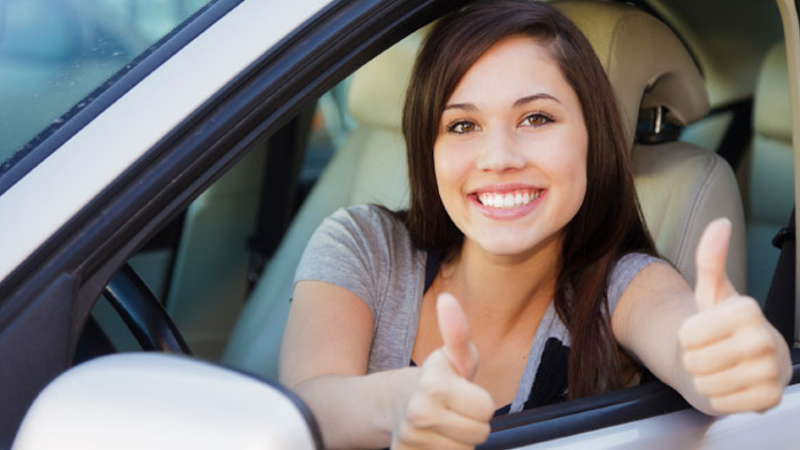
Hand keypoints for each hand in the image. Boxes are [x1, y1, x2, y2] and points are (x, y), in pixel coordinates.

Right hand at [392, 293, 494, 448]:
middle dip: (472, 422)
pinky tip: (436, 441)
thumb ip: (457, 330)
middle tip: (455, 410)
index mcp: (434, 385)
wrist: (395, 402)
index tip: (464, 393)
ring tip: (445, 425)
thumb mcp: (452, 354)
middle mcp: (419, 414)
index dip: (480, 401)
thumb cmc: (436, 378)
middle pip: (479, 434)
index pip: (487, 409)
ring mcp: (411, 440)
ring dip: (459, 441)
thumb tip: (447, 299)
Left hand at [679, 218, 790, 413]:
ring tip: (719, 367)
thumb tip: (720, 224)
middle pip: (694, 360)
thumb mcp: (711, 292)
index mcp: (748, 309)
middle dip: (694, 359)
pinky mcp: (770, 398)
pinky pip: (722, 403)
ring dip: (705, 379)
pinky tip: (731, 384)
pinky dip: (719, 397)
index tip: (704, 330)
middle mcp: (766, 339)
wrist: (737, 361)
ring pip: (706, 383)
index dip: (687, 336)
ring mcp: (773, 371)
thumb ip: (711, 258)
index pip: (687, 334)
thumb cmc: (720, 326)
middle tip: (711, 352)